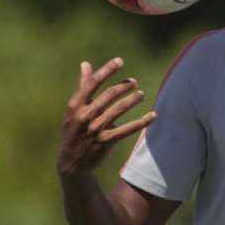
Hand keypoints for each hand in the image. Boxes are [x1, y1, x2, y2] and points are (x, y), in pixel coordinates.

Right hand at [57, 58, 155, 180]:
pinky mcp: (106, 141)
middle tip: (134, 82)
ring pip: (119, 109)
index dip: (107, 70)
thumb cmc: (74, 131)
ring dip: (133, 100)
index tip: (120, 61)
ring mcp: (95, 129)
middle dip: (123, 86)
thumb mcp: (74, 110)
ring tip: (141, 94)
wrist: (71, 163)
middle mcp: (84, 116)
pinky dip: (142, 122)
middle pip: (108, 95)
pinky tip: (153, 115)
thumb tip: (86, 64)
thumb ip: (82, 87)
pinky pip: (127, 129)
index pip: (92, 83)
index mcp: (75, 105)